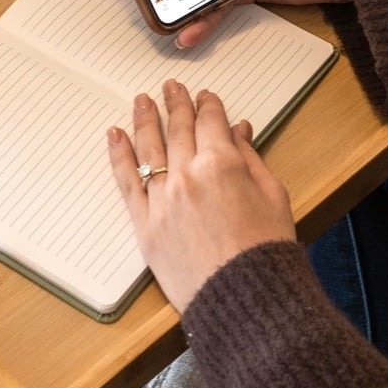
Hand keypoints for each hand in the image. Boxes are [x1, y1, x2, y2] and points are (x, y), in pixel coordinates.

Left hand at [108, 80, 295, 311]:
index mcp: (223, 164)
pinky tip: (114, 136)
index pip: (211, 122)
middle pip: (178, 129)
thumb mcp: (272, 196)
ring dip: (145, 120)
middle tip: (170, 88)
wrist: (244, 299)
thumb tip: (239, 130)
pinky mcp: (145, 224)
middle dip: (175, 104)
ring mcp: (162, 199)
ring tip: (141, 101)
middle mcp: (188, 175)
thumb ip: (250, 159)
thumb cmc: (266, 251)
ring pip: (149, 148)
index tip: (204, 96)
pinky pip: (127, 182)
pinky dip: (119, 155)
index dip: (208, 105)